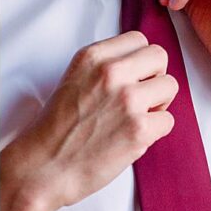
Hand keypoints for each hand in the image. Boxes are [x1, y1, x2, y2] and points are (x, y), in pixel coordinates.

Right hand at [0, 31, 177, 210]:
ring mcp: (127, 100)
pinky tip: (130, 140)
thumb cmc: (54, 134)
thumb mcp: (72, 83)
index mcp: (92, 57)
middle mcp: (111, 73)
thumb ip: (103, 70)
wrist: (40, 169)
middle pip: (159, 57)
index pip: (138, 40)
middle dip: (153, 78)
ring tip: (134, 121)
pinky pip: (168, 121)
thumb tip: (138, 71)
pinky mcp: (139, 129)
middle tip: (137, 100)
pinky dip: (154, 133)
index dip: (138, 63)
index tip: (129, 80)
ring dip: (158, 105)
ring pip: (170, 86)